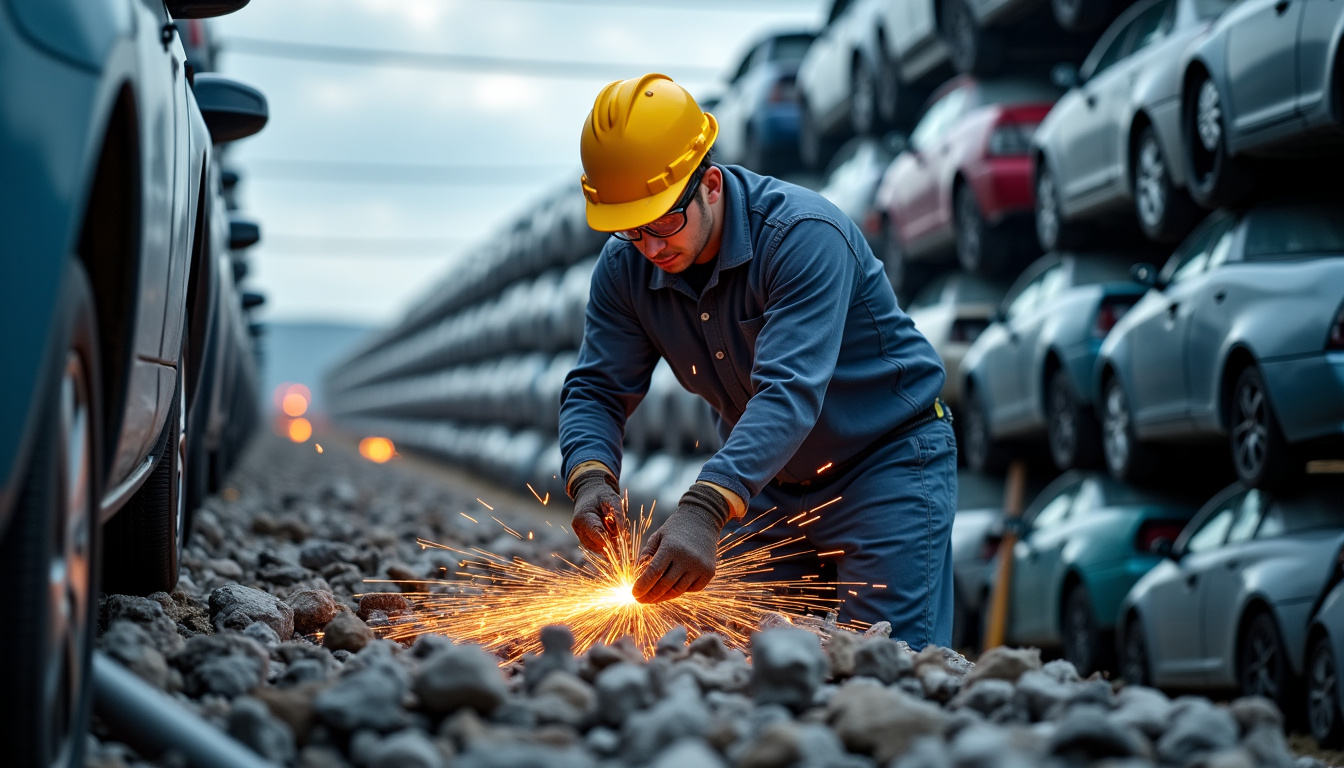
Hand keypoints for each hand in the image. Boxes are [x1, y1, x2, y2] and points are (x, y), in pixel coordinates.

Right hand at [570, 469, 623, 552]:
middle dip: (611, 543)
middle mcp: (578, 528)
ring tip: (617, 534)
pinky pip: (595, 547)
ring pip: (596, 548)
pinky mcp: (583, 538)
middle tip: (623, 537)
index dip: (610, 541)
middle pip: (596, 544)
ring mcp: (579, 534)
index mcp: (583, 517)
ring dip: (608, 545)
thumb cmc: (601, 494)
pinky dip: (605, 545)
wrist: (589, 491)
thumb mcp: (613, 499)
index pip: (596, 535)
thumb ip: (618, 515)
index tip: (622, 540)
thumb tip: (622, 532)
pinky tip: (612, 536)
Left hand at [632, 483, 730, 602]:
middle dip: (650, 596)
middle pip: (664, 585)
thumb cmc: (675, 528)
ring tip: (652, 598)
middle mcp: (687, 558)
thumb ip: (645, 556)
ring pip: (678, 591)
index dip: (642, 586)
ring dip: (663, 596)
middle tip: (640, 600)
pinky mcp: (709, 572)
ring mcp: (700, 566)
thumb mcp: (657, 537)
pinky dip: (680, 590)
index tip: (633, 594)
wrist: (704, 519)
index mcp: (671, 547)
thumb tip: (636, 578)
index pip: (653, 572)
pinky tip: (672, 587)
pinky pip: (691, 589)